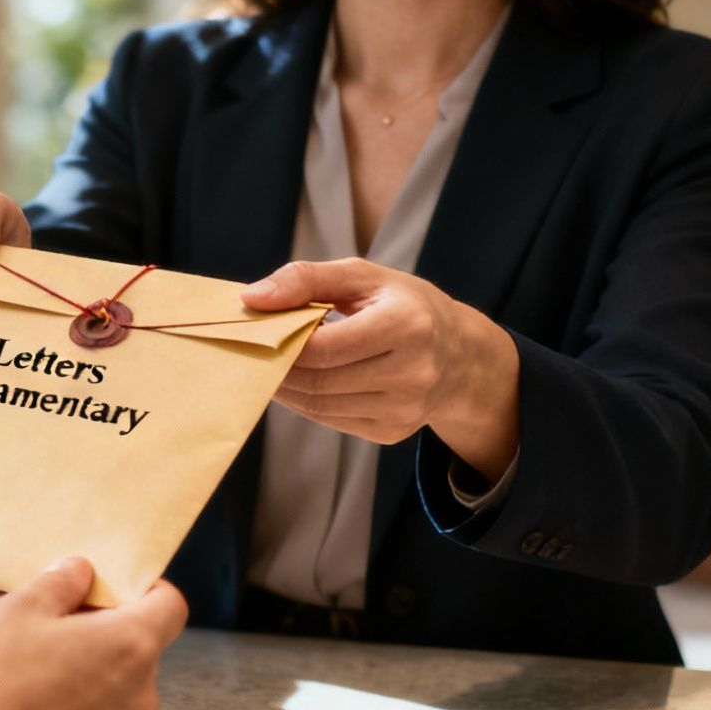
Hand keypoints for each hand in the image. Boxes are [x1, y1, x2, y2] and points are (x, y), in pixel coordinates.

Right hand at [0, 559, 188, 709]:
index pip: (169, 605)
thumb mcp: (20, 608)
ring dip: (60, 659)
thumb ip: (61, 582)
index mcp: (130, 646)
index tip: (108, 586)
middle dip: (77, 622)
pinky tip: (8, 690)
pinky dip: (57, 699)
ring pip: (98, 681)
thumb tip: (80, 573)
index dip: (142, 588)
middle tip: (23, 611)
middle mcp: (137, 696)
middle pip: (125, 643)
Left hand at [241, 257, 520, 481]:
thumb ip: (306, 279)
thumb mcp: (363, 277)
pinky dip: (308, 403)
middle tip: (257, 351)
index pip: (325, 347)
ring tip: (276, 364)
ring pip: (320, 406)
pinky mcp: (393, 433)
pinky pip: (332, 421)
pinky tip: (303, 383)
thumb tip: (251, 298)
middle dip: (279, 367)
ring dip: (287, 389)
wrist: (459, 354)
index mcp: (408, 326)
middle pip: (319, 381)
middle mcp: (413, 374)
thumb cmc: (403, 306)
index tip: (261, 330)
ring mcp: (406, 410)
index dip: (285, 342)